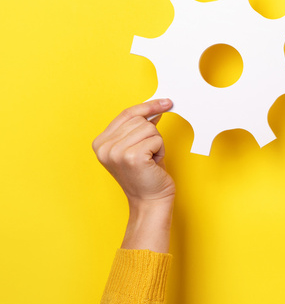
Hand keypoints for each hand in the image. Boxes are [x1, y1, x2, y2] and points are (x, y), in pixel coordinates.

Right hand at [92, 99, 174, 252]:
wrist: (150, 200)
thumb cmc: (146, 174)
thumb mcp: (136, 146)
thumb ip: (138, 127)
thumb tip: (154, 108)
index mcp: (100, 142)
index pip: (126, 113)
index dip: (147, 106)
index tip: (165, 102)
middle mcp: (104, 146)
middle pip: (139, 119)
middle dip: (151, 133)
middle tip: (149, 153)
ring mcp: (116, 152)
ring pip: (150, 128)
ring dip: (156, 142)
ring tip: (150, 159)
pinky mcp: (132, 157)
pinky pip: (156, 139)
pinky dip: (160, 150)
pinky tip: (154, 163)